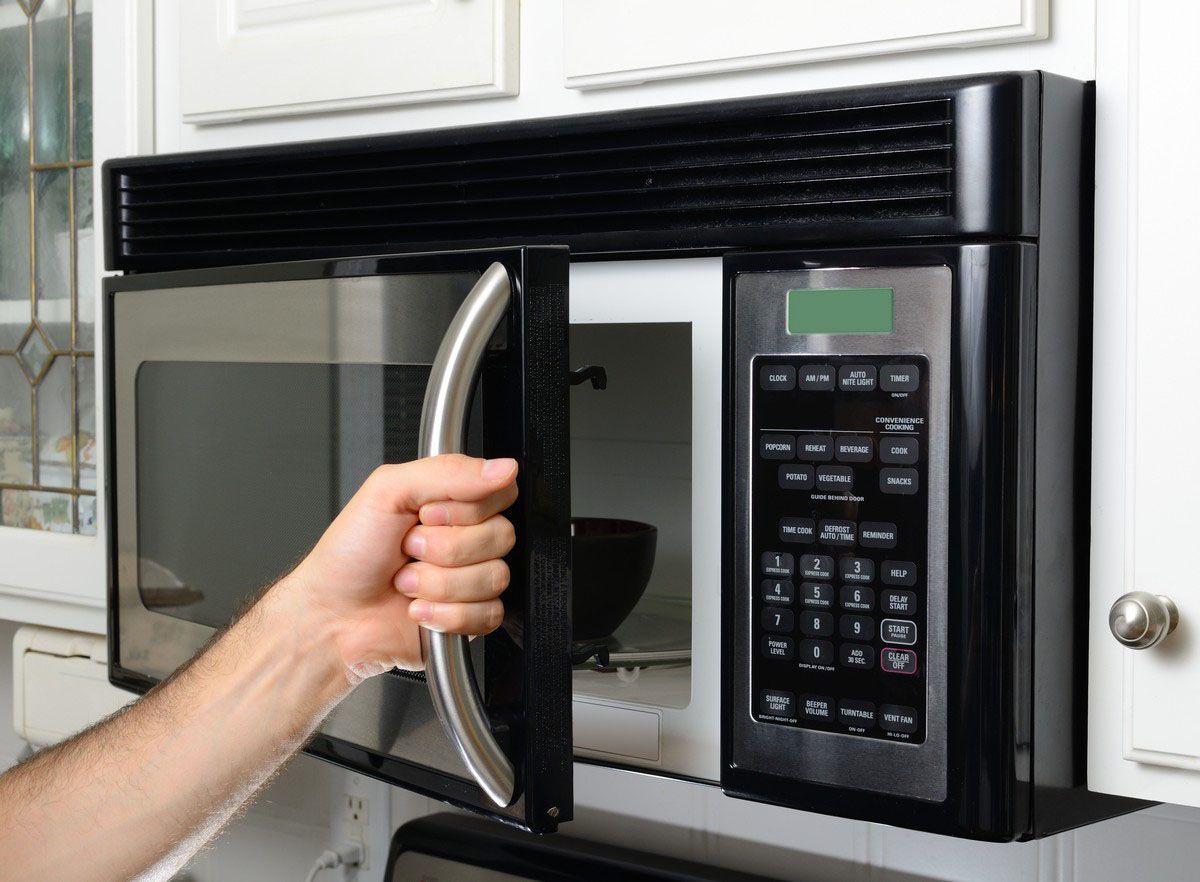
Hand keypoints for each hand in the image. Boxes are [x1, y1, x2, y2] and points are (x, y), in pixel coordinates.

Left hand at [282, 454, 517, 681]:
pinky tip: (419, 608)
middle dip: (444, 548)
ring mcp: (470, 579)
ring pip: (494, 576)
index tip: (425, 514)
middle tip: (408, 549)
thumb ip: (449, 472)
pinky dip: (446, 614)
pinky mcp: (471, 618)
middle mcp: (466, 538)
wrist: (331, 615)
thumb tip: (503, 468)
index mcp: (452, 502)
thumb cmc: (349, 554)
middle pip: (501, 536)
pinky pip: (488, 613)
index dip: (464, 508)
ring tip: (406, 582)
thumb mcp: (388, 490)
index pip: (500, 493)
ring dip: (438, 584)